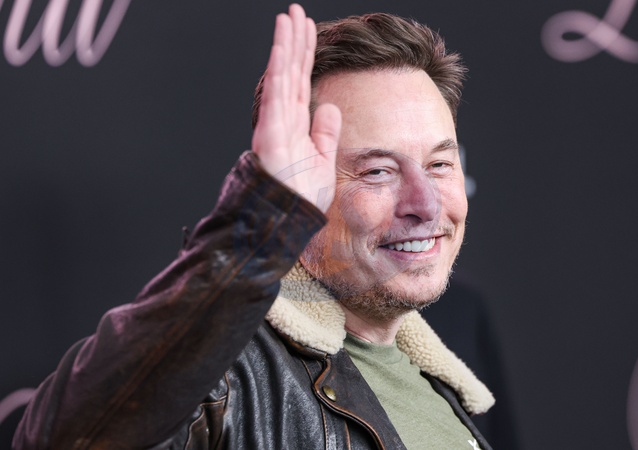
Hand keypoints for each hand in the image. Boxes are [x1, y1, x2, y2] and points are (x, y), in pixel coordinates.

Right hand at [251, 4, 340, 212]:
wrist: (290, 217)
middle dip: (294, 40)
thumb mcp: (323, 158)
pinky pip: (277, 94)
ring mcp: (276, 122)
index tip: (307, 28)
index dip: (305, 54)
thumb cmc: (303, 194)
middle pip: (291, 71)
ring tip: (288, 17)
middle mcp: (284, 118)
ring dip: (285, 45)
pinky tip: (282, 46)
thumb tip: (329, 106)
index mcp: (297, 123)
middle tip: (295, 11)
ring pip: (282, 75)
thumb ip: (325, 132)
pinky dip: (279, 68)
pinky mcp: (271, 130)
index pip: (302, 80)